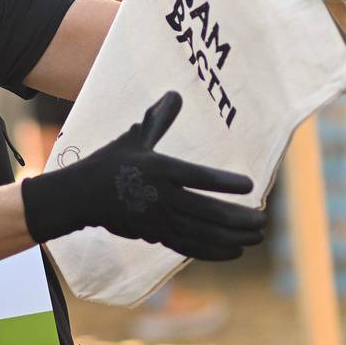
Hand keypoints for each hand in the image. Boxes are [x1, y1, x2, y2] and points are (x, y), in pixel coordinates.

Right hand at [21, 92, 265, 260]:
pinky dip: (214, 251)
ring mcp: (159, 220)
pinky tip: (235, 251)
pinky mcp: (157, 236)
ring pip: (202, 233)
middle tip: (263, 219)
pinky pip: (190, 247)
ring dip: (232, 236)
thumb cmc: (112, 162)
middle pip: (206, 212)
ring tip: (257, 235)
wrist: (82, 196)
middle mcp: (161, 198)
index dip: (224, 183)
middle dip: (238, 219)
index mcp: (159, 170)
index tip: (249, 186)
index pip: (197, 177)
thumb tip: (175, 93)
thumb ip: (158, 119)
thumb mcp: (135, 137)